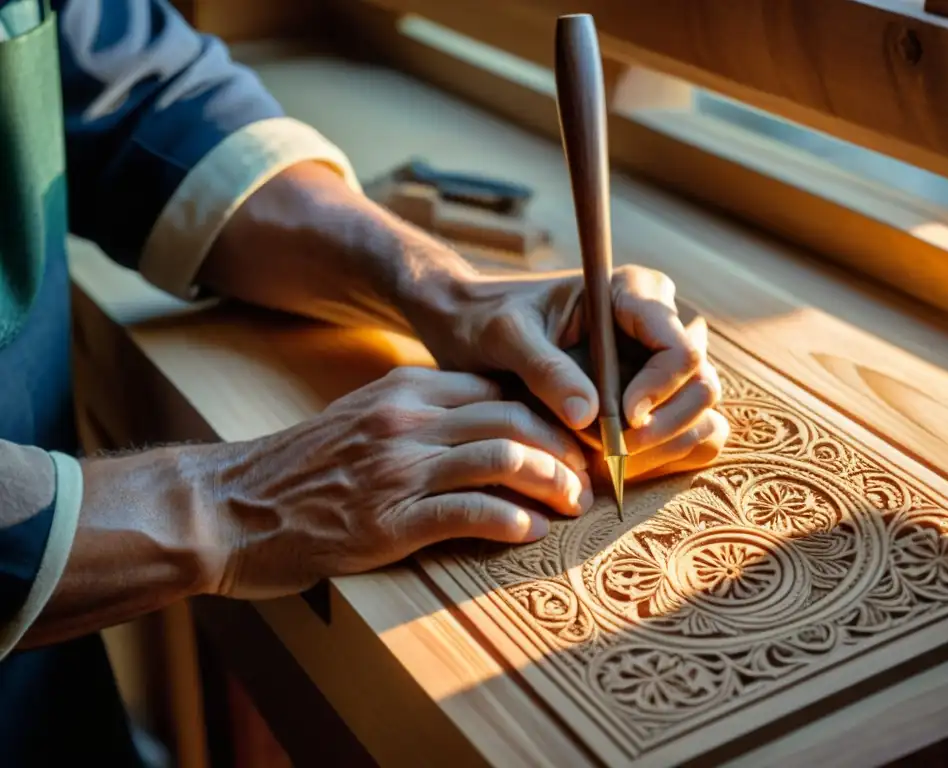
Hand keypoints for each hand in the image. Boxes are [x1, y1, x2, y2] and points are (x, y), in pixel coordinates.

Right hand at [206, 367, 590, 597]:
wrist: (226, 506)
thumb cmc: (299, 469)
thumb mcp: (360, 419)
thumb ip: (417, 415)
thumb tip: (483, 428)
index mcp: (403, 389)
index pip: (498, 387)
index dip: (547, 414)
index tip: (571, 441)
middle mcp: (405, 420)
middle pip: (513, 416)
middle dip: (563, 447)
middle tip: (585, 476)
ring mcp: (395, 469)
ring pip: (502, 456)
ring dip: (550, 482)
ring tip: (572, 504)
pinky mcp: (385, 522)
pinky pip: (468, 513)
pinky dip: (510, 521)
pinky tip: (530, 531)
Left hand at [405, 265, 728, 481]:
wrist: (473, 331)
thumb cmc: (489, 320)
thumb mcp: (507, 336)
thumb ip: (547, 370)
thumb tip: (590, 417)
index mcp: (634, 292)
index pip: (680, 347)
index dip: (659, 390)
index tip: (621, 421)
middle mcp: (660, 324)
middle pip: (701, 384)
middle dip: (664, 427)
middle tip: (613, 454)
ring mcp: (663, 364)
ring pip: (703, 414)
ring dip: (665, 447)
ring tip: (609, 464)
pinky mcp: (657, 398)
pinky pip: (691, 434)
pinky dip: (665, 458)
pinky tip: (621, 467)